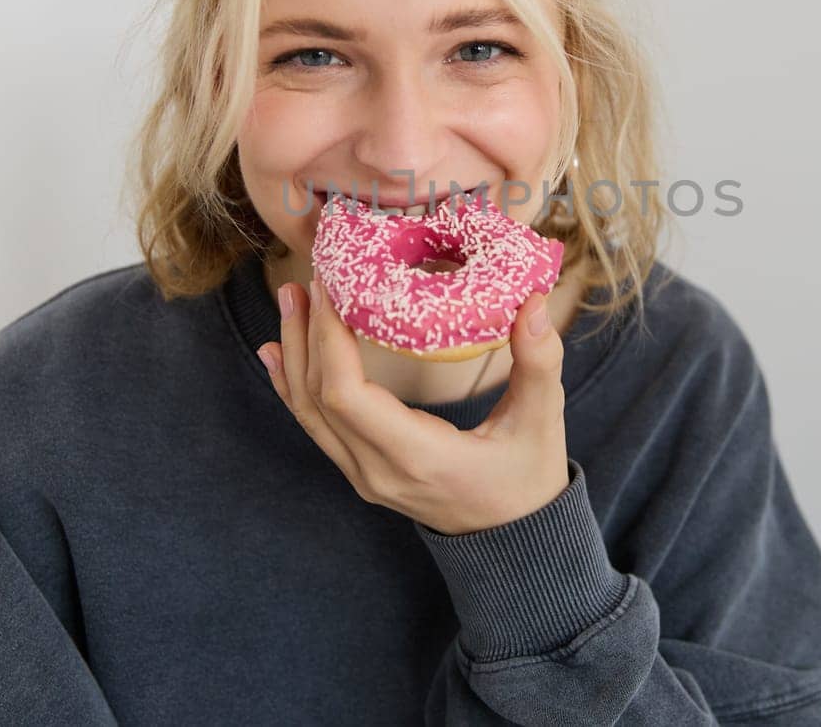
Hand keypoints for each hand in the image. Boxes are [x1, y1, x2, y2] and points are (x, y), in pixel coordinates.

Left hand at [256, 273, 570, 535]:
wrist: (514, 542)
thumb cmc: (528, 478)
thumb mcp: (543, 421)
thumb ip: (540, 361)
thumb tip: (536, 301)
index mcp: (419, 457)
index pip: (347, 395)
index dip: (328, 338)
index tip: (331, 288)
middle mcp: (379, 471)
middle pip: (318, 398)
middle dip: (306, 333)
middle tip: (306, 278)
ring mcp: (365, 476)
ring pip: (309, 412)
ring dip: (295, 353)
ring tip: (289, 299)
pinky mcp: (362, 473)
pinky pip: (316, 426)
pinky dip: (292, 386)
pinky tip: (277, 351)